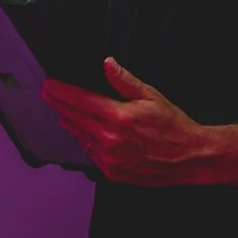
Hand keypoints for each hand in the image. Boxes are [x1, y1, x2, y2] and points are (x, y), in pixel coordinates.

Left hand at [40, 60, 220, 186]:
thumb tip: (107, 64)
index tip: (48, 86)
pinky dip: (86, 141)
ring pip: (79, 136)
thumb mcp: (151, 96)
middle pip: (74, 118)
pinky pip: (90, 154)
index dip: (60, 92)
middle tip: (48, 95)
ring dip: (70, 123)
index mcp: (118, 118)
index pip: (79, 101)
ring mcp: (109, 159)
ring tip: (64, 112)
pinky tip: (86, 134)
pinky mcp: (112, 172)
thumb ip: (124, 81)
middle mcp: (110, 140)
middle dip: (59, 104)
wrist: (189, 158)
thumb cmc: (173, 127)